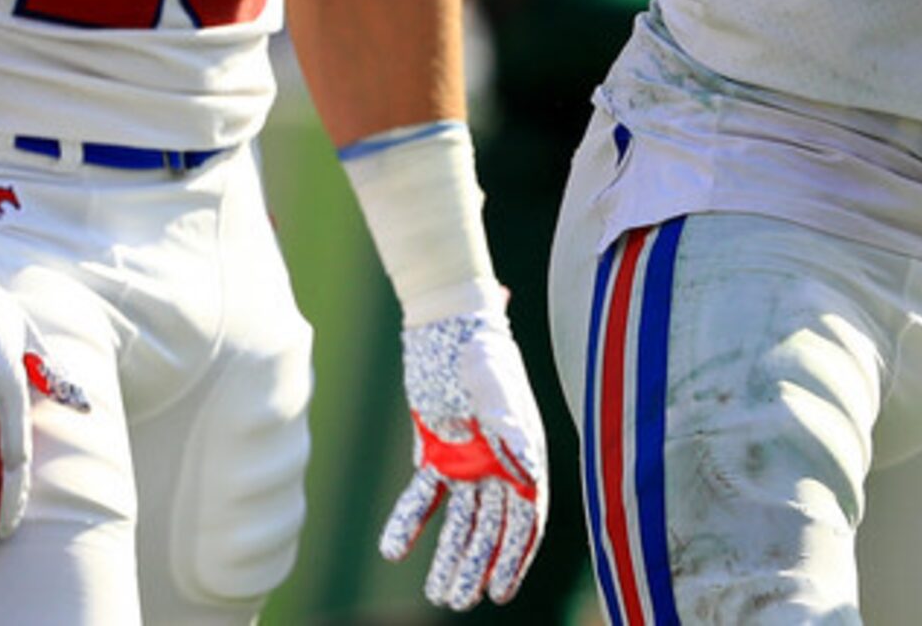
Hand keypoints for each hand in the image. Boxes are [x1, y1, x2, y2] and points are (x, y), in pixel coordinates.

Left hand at [379, 299, 546, 607]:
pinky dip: (410, 522)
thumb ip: (512, 427)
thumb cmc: (478, 350)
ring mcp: (467, 461)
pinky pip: (422, 497)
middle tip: (459, 601)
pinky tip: (394, 550)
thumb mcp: (494, 386)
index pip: (525, 517)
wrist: (446, 323)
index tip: (500, 592)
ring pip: (460, 522)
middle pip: (491, 528)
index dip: (515, 557)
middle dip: (478, 567)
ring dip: (449, 557)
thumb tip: (527, 472)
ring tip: (437, 595)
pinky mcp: (435, 452)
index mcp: (526, 453)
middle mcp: (500, 464)